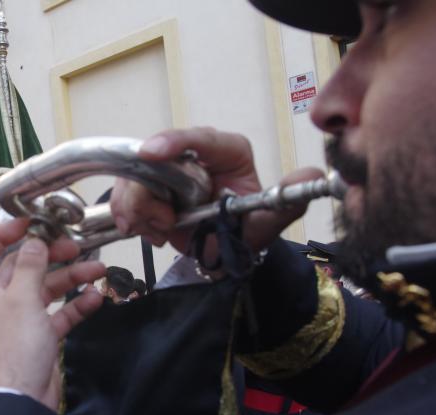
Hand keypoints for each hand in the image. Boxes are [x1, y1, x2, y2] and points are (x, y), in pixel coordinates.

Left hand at [0, 218, 105, 410]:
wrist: (18, 400)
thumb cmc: (12, 348)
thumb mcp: (21, 300)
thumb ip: (30, 267)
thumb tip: (35, 242)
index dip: (5, 233)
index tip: (31, 223)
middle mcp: (1, 302)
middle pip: (24, 268)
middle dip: (50, 255)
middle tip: (76, 246)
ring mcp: (21, 321)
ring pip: (46, 291)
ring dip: (70, 279)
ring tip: (98, 271)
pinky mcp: (40, 338)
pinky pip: (59, 315)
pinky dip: (76, 306)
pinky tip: (95, 299)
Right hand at [110, 128, 322, 256]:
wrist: (221, 254)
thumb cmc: (244, 234)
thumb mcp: (266, 220)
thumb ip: (288, 199)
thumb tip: (312, 174)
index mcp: (228, 152)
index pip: (199, 138)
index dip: (172, 142)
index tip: (150, 153)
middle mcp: (194, 154)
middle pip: (153, 159)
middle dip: (147, 196)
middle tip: (162, 225)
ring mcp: (166, 170)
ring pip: (132, 178)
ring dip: (138, 211)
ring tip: (161, 233)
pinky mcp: (147, 185)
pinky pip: (123, 195)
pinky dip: (130, 217)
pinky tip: (149, 232)